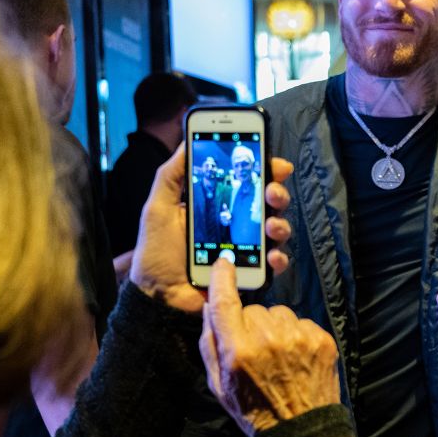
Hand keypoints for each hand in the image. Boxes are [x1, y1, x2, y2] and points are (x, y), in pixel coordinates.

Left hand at [129, 146, 292, 312]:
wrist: (157, 294)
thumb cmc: (156, 251)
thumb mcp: (158, 207)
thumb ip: (172, 175)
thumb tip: (186, 142)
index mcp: (216, 203)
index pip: (246, 181)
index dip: (265, 169)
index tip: (274, 162)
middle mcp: (235, 222)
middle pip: (267, 202)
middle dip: (277, 192)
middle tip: (271, 192)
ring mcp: (244, 247)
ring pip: (276, 229)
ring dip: (281, 223)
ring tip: (271, 226)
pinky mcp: (247, 271)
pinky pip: (272, 263)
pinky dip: (278, 257)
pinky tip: (272, 255)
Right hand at [200, 258, 338, 436]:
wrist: (302, 430)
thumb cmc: (254, 409)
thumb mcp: (218, 384)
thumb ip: (210, 343)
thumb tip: (210, 306)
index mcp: (238, 350)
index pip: (225, 301)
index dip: (223, 278)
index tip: (224, 262)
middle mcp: (268, 339)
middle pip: (253, 310)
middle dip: (250, 324)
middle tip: (255, 352)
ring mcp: (298, 337)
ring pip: (278, 313)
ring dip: (275, 328)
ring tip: (278, 357)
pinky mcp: (321, 338)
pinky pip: (301, 322)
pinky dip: (296, 335)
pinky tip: (295, 359)